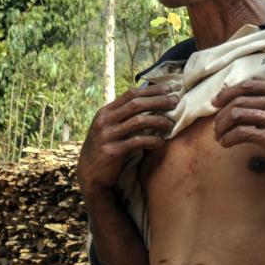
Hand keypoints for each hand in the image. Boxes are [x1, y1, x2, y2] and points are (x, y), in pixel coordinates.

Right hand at [77, 83, 177, 197]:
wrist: (89, 174)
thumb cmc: (106, 148)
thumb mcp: (109, 128)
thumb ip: (123, 116)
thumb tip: (149, 101)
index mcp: (105, 112)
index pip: (130, 94)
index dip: (151, 90)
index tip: (168, 89)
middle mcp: (104, 121)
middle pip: (136, 105)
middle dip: (158, 101)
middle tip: (175, 102)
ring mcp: (107, 136)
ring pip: (138, 121)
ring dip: (158, 121)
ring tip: (170, 124)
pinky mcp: (112, 152)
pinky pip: (137, 142)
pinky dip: (152, 141)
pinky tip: (161, 142)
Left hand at [211, 79, 264, 185]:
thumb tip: (231, 95)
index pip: (248, 85)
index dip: (227, 93)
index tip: (216, 102)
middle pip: (239, 99)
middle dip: (221, 113)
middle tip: (216, 125)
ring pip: (237, 114)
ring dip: (222, 126)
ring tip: (220, 135)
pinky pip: (242, 133)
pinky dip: (229, 138)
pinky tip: (226, 143)